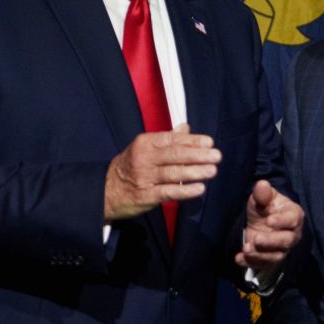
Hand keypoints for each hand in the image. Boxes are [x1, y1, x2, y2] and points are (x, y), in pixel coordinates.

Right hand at [104, 123, 219, 220]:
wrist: (106, 190)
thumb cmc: (132, 166)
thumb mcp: (145, 148)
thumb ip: (167, 139)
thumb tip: (186, 127)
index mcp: (146, 143)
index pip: (172, 139)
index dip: (192, 141)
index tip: (209, 142)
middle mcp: (144, 158)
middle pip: (175, 155)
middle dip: (198, 155)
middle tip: (217, 156)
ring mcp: (144, 177)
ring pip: (173, 173)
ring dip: (195, 172)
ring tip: (212, 170)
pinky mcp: (145, 195)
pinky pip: (168, 192)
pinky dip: (185, 191)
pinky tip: (199, 189)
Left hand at [235, 179, 304, 271]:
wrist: (261, 221)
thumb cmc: (265, 207)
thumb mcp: (262, 198)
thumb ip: (263, 193)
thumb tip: (262, 184)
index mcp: (294, 216)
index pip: (292, 220)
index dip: (282, 221)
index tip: (269, 220)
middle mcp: (291, 235)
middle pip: (286, 241)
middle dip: (271, 241)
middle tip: (256, 239)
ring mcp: (281, 249)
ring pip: (275, 256)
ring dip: (260, 255)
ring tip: (246, 248)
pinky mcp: (270, 259)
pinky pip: (262, 265)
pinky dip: (250, 263)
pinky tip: (239, 258)